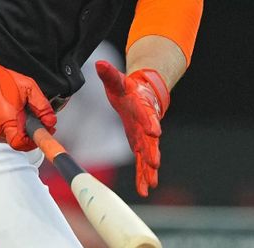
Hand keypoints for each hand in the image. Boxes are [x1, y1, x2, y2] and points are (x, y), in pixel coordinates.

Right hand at [0, 51, 55, 150]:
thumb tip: (50, 120)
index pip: (23, 143)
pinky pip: (4, 131)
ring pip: (12, 136)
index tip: (44, 132)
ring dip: (21, 129)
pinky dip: (12, 125)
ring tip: (24, 112)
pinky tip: (15, 112)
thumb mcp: (28, 88)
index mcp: (8, 121)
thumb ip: (42, 106)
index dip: (35, 140)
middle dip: (30, 133)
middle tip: (38, 120)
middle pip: (19, 141)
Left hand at [96, 61, 169, 197]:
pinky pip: (142, 163)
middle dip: (153, 151)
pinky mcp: (141, 146)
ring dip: (150, 169)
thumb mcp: (118, 81)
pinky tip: (145, 189)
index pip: (147, 114)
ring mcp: (145, 137)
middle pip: (151, 139)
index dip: (150, 122)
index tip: (154, 131)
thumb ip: (109, 74)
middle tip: (155, 163)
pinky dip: (144, 175)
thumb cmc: (128, 89)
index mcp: (142, 107)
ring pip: (149, 154)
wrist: (142, 95)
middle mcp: (147, 124)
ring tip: (152, 183)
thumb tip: (99, 63)